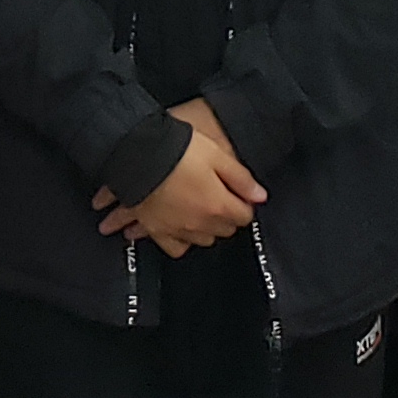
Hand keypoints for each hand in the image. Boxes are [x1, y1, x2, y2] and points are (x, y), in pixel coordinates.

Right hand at [95, 102, 266, 256]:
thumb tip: (260, 195)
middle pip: (225, 230)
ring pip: (202, 240)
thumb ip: (241, 178)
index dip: (243, 201)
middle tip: (219, 196)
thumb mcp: (216, 154)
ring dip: (205, 228)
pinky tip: (176, 230)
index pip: (244, 215)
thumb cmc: (176, 150)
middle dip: (226, 215)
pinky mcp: (155, 229)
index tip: (238, 192)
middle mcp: (200, 223)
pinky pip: (173, 247)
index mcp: (218, 205)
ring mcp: (177, 229)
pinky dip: (177, 241)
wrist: (137, 154)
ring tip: (199, 212)